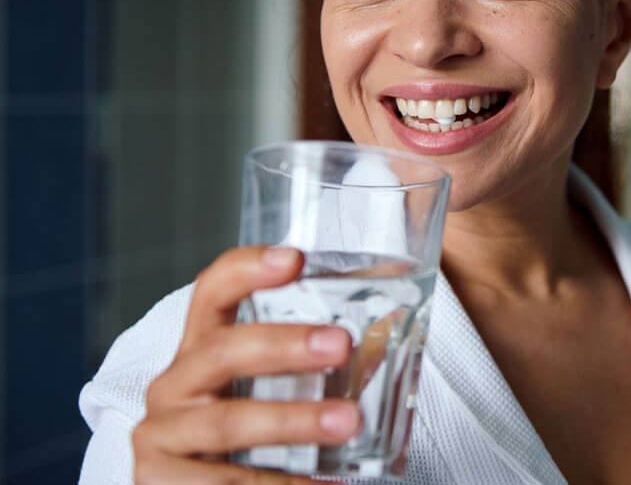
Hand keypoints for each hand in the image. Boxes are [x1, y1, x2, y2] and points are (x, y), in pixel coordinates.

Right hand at [132, 246, 358, 482]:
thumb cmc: (239, 446)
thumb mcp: (265, 401)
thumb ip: (308, 376)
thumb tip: (383, 352)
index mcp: (199, 354)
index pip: (212, 294)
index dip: (247, 270)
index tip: (294, 258)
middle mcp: (173, 387)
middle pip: (222, 350)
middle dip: (284, 345)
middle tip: (341, 344)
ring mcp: (161, 436)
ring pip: (228, 421)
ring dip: (293, 420)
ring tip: (348, 422)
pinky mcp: (157, 483)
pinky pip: (225, 483)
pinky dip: (279, 484)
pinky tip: (321, 484)